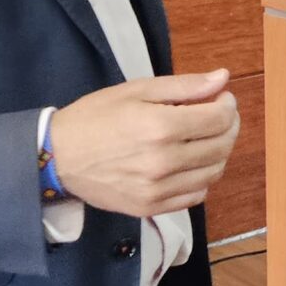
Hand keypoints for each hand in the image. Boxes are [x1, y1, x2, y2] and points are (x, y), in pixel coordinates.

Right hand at [50, 70, 241, 215]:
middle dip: (228, 126)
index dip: (228, 106)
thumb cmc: (95, 117)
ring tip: (204, 138)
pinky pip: (196, 195)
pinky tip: (189, 163)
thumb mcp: (136, 90)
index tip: (221, 98)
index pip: (220, 119)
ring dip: (219, 152)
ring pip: (213, 173)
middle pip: (222, 146)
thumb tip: (223, 78)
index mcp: (160, 127)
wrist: (57, 157)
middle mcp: (163, 162)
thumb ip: (184, 86)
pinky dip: (202, 178)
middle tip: (218, 116)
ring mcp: (157, 189)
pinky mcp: (151, 207)